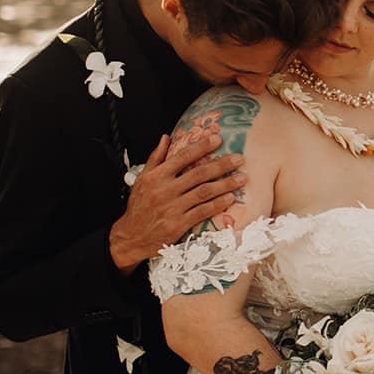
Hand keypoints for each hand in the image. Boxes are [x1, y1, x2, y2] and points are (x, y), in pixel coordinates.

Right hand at [108, 134, 246, 271]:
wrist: (131, 236)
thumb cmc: (139, 206)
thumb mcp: (142, 179)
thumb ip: (155, 158)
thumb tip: (166, 138)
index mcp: (156, 177)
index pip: (182, 156)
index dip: (201, 146)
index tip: (218, 139)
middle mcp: (164, 190)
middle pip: (198, 174)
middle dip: (222, 165)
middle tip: (240, 159)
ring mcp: (172, 208)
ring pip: (204, 192)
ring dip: (225, 184)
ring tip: (242, 178)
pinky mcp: (178, 224)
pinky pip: (202, 212)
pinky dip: (217, 204)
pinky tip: (230, 198)